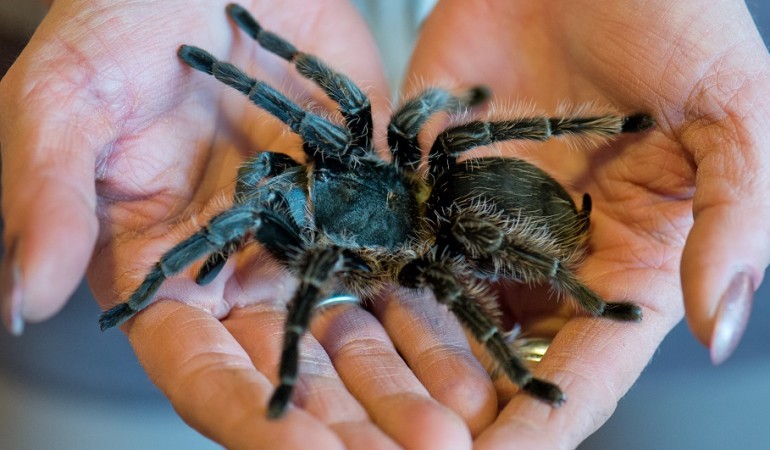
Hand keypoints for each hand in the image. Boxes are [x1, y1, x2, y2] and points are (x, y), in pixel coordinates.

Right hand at [0, 1, 476, 447]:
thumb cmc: (125, 18)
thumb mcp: (66, 97)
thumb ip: (46, 196)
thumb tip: (23, 301)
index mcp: (161, 262)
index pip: (199, 365)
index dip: (248, 411)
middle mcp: (241, 265)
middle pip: (296, 365)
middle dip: (349, 419)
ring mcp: (310, 235)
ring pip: (361, 329)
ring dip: (405, 380)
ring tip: (453, 425)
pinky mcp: (365, 200)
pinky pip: (406, 265)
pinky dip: (438, 308)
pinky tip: (475, 353)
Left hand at [405, 0, 769, 446]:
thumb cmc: (675, 15)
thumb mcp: (736, 114)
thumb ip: (737, 220)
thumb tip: (720, 327)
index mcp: (629, 249)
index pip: (591, 357)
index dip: (552, 417)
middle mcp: (550, 245)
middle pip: (508, 350)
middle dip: (470, 409)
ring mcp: (485, 212)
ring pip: (446, 307)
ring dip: (412, 362)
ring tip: (373, 417)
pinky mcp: (432, 172)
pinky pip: (403, 237)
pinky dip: (376, 280)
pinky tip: (341, 324)